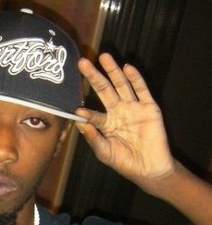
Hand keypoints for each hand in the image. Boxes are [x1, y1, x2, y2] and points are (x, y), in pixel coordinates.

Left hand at [75, 53, 175, 193]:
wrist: (149, 168)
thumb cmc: (125, 162)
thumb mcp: (105, 153)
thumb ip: (93, 138)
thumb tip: (79, 123)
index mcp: (106, 124)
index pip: (92, 112)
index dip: (85, 110)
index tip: (75, 108)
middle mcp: (118, 112)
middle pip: (104, 90)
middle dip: (93, 76)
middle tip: (82, 63)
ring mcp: (133, 107)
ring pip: (121, 85)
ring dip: (112, 71)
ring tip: (103, 56)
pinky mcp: (148, 107)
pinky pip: (141, 89)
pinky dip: (135, 78)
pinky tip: (126, 68)